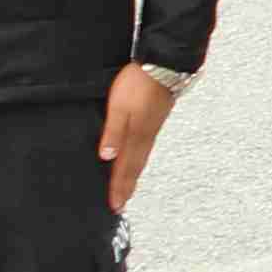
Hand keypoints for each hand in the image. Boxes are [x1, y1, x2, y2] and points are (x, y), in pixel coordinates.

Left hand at [99, 62, 182, 205]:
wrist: (164, 66)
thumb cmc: (138, 84)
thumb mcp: (119, 107)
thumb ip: (113, 132)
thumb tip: (106, 157)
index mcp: (136, 136)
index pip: (124, 168)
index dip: (118, 188)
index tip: (114, 206)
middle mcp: (146, 137)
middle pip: (135, 168)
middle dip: (127, 187)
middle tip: (122, 204)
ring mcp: (152, 129)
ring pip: (141, 159)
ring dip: (133, 176)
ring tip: (129, 188)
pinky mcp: (154, 120)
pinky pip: (145, 148)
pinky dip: (139, 160)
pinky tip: (137, 158)